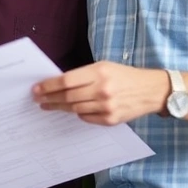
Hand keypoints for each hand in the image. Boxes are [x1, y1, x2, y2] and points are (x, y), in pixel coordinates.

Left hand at [31, 61, 168, 124]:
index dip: (48, 86)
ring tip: (48, 105)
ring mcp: (107, 106)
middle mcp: (102, 90)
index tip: (36, 89)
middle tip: (38, 100)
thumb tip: (58, 84)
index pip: (66, 81)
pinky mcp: (111, 120)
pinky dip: (78, 114)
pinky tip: (72, 110)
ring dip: (59, 108)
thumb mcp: (104, 67)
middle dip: (49, 98)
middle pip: (67, 97)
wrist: (151, 90)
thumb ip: (83, 75)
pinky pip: (86, 118)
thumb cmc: (124, 76)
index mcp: (99, 72)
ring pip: (74, 109)